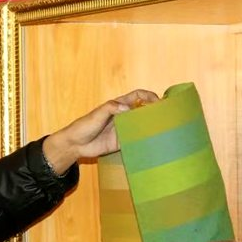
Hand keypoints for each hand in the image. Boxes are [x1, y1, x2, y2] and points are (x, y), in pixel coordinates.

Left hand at [42, 89, 158, 174]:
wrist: (75, 144)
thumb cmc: (84, 125)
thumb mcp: (97, 114)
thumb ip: (111, 108)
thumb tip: (128, 109)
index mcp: (119, 105)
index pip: (138, 96)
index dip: (149, 96)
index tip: (158, 102)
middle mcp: (124, 116)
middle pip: (143, 111)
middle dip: (154, 112)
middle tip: (165, 117)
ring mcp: (124, 130)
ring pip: (141, 126)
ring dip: (150, 127)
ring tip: (162, 131)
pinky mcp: (122, 143)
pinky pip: (135, 141)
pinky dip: (143, 141)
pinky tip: (150, 144)